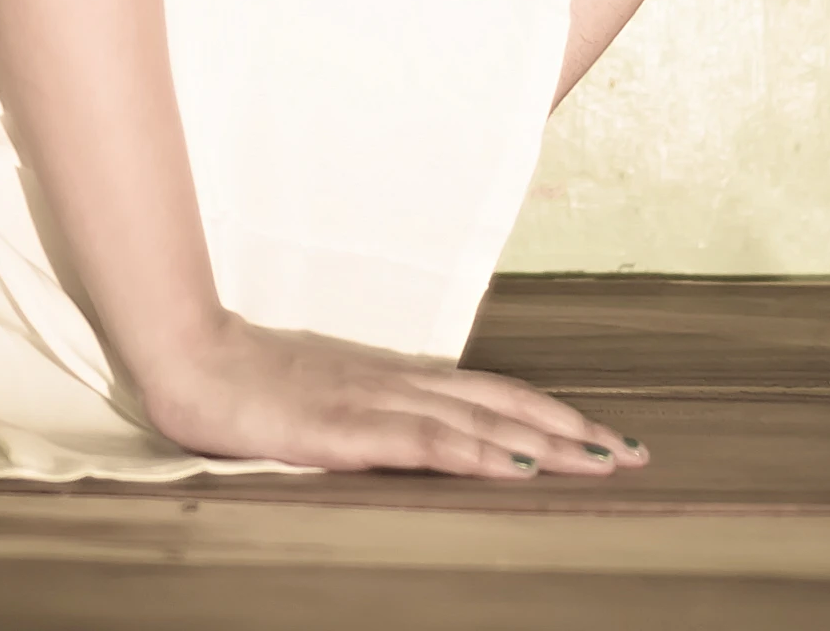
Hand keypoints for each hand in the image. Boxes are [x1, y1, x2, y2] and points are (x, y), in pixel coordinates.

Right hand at [141, 309, 651, 479]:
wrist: (192, 359)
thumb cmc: (252, 382)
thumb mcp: (328, 399)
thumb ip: (375, 414)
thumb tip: (423, 435)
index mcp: (398, 378)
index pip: (493, 396)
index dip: (552, 415)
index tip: (606, 438)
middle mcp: (401, 383)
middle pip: (505, 407)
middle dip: (573, 433)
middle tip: (637, 456)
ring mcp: (377, 402)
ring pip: (480, 423)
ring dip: (546, 444)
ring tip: (602, 464)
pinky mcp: (347, 430)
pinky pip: (426, 442)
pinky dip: (479, 456)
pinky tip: (516, 470)